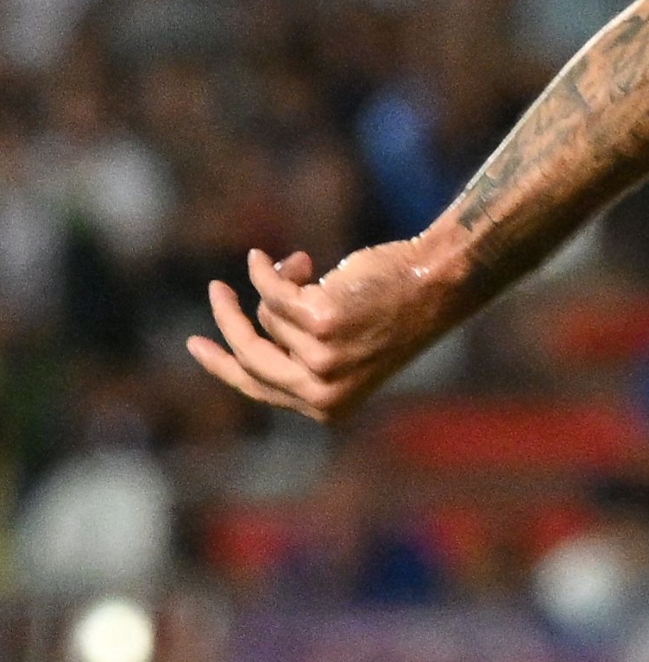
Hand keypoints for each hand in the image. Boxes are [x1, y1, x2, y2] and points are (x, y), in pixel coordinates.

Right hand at [189, 242, 467, 421]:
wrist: (437, 284)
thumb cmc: (395, 311)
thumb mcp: (346, 343)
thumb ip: (302, 346)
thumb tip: (258, 309)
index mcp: (329, 404)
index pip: (259, 388)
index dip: (224, 365)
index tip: (197, 343)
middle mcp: (323, 389)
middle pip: (249, 355)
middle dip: (228, 319)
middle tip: (217, 289)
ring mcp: (322, 357)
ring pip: (268, 317)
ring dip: (282, 287)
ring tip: (312, 270)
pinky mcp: (321, 321)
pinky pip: (271, 292)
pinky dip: (266, 270)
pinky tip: (267, 257)